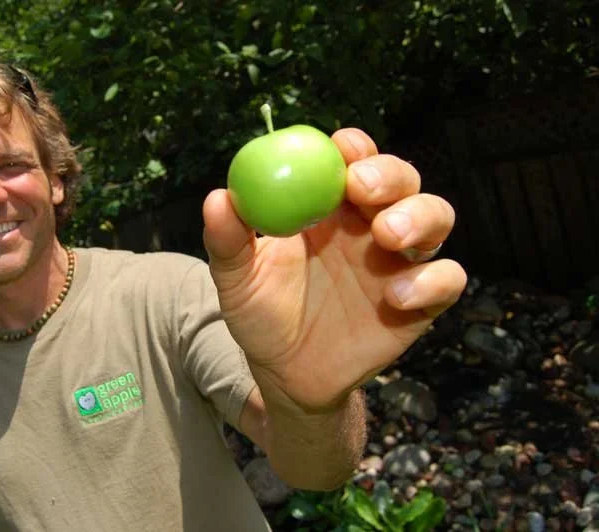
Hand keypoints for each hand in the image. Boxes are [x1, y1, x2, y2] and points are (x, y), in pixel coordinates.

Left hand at [202, 128, 466, 411]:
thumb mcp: (237, 280)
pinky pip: (446, 279)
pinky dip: (431, 281)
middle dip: (389, 174)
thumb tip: (218, 198)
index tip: (341, 148)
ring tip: (387, 235)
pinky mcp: (422, 300)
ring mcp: (400, 261)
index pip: (352, 161)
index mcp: (330, 208)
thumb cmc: (262, 316)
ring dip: (419, 216)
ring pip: (435, 216)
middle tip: (362, 188)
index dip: (353, 148)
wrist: (287, 375)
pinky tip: (395, 296)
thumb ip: (228, 241)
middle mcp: (370, 224)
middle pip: (401, 179)